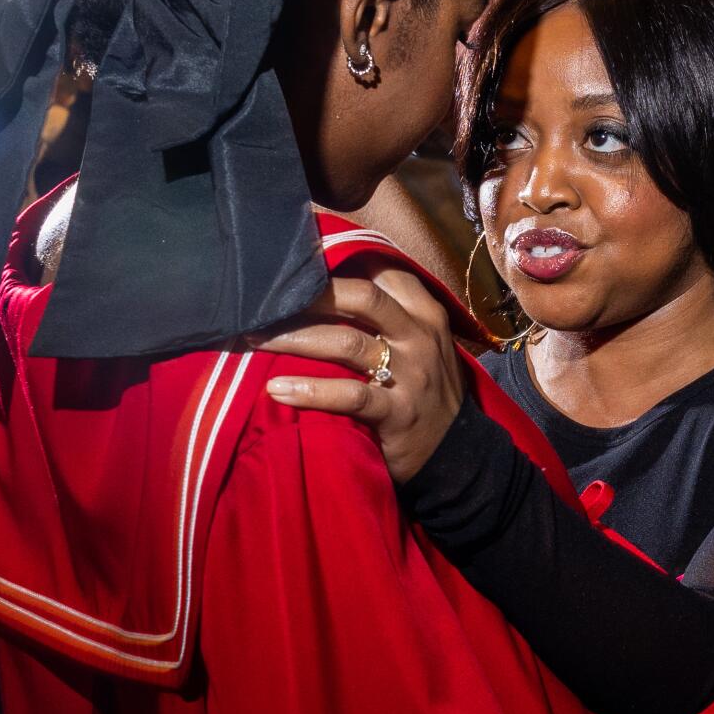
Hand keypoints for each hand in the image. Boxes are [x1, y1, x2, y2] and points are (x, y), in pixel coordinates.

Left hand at [253, 264, 465, 483]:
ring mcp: (410, 375)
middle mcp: (419, 336)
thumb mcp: (419, 342)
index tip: (299, 260)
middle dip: (311, 295)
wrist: (456, 454)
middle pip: (362, 297)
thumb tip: (327, 282)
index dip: (339, 260)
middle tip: (267, 300)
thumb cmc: (423, 391)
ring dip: (296, 338)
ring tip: (256, 339)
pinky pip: (349, 396)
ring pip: (347, 342)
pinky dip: (310, 391)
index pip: (382, 271)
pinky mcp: (397, 413)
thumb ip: (388, 313)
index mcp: (424, 313)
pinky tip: (277, 390)